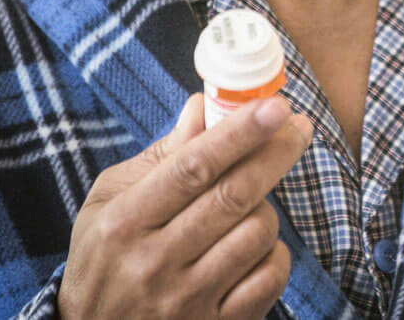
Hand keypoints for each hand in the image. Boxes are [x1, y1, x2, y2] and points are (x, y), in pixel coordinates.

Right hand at [58, 95, 312, 319]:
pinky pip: (271, 275)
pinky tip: (256, 247)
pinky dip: (274, 252)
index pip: (193, 167)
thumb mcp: (110, 202)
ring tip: (251, 205)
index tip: (275, 106)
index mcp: (125, 222)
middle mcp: (154, 262)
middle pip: (234, 195)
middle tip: (298, 127)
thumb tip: (203, 106)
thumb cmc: (105, 257)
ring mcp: (186, 299)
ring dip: (266, 208)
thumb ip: (161, 155)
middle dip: (275, 152)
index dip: (239, 132)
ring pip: (258, 231)